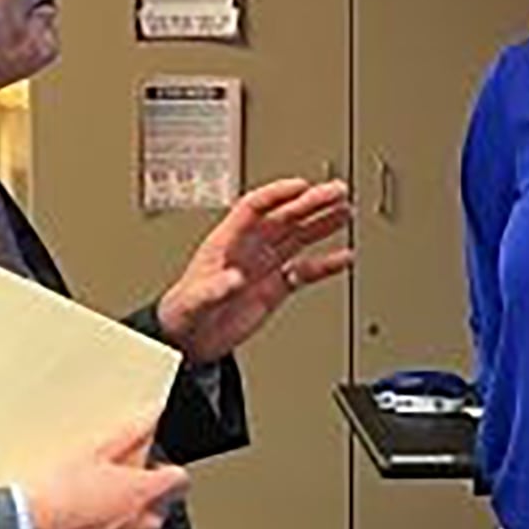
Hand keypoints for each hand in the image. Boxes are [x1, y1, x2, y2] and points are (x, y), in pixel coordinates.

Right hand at [24, 417, 189, 528]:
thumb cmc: (57, 495)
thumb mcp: (94, 452)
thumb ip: (132, 433)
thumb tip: (153, 415)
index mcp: (148, 492)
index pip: (178, 480)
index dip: (162, 475)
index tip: (147, 474)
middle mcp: (149, 524)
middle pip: (157, 507)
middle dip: (138, 501)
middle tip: (105, 495)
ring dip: (125, 528)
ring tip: (89, 518)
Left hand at [155, 177, 352, 361]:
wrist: (188, 341)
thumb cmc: (183, 315)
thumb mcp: (194, 302)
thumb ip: (214, 290)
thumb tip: (235, 279)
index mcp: (226, 242)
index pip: (254, 207)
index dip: (278, 194)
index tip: (302, 186)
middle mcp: (249, 249)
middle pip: (284, 217)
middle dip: (311, 202)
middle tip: (337, 191)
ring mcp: (264, 266)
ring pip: (298, 237)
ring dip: (321, 223)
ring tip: (345, 209)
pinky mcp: (275, 288)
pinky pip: (304, 270)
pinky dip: (324, 264)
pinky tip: (343, 257)